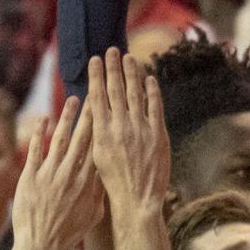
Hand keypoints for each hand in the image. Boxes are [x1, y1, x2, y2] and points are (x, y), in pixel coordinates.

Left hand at [12, 98, 101, 249]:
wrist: (42, 246)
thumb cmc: (69, 234)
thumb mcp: (92, 216)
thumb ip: (99, 194)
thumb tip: (107, 179)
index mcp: (88, 185)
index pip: (98, 151)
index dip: (104, 130)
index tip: (110, 113)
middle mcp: (71, 175)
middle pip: (82, 139)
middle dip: (89, 116)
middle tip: (95, 96)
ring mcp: (50, 174)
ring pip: (61, 139)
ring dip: (67, 117)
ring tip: (73, 100)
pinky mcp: (30, 176)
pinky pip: (37, 149)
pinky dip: (41, 132)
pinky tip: (45, 118)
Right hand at [88, 49, 169, 225]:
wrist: (136, 200)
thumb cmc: (113, 184)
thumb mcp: (96, 158)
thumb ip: (95, 134)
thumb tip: (92, 115)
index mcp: (101, 132)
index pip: (97, 96)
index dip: (96, 76)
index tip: (95, 60)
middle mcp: (120, 127)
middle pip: (116, 89)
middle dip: (113, 67)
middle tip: (111, 49)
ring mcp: (140, 129)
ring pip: (135, 94)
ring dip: (132, 73)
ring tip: (128, 58)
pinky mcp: (158, 135)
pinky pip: (155, 106)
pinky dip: (152, 90)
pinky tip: (149, 78)